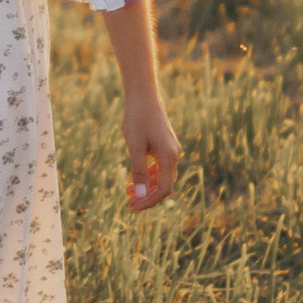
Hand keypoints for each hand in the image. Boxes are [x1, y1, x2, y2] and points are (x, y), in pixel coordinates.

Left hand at [122, 94, 181, 213]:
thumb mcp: (135, 146)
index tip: (133, 207)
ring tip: (129, 192)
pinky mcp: (164, 144)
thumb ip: (139, 171)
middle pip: (164, 185)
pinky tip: (134, 178)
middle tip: (129, 204)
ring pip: (161, 176)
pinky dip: (148, 174)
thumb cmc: (137, 118)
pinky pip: (159, 166)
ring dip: (147, 187)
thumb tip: (142, 194)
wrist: (142, 95)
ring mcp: (169, 149)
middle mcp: (173, 155)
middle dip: (147, 196)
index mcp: (169, 157)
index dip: (150, 201)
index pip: (164, 189)